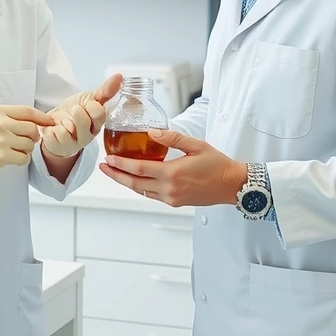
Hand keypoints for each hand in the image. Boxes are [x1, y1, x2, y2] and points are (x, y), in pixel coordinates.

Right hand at [0, 105, 54, 178]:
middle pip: (32, 129)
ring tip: (12, 151)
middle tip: (23, 142)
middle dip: (32, 137)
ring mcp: (0, 140)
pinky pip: (24, 158)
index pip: (28, 112)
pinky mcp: (0, 156)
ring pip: (29, 145)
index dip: (42, 118)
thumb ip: (10, 117)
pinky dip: (21, 160)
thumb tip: (37, 122)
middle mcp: (0, 123)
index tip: (50, 123)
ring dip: (26, 150)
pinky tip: (10, 159)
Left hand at [40, 73, 122, 157]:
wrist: (55, 124)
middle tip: (75, 109)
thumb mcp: (89, 98)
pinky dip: (53, 128)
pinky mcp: (59, 147)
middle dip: (78, 112)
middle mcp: (88, 136)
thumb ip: (105, 90)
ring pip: (70, 131)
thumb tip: (119, 76)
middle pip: (85, 123)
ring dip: (65, 121)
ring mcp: (74, 143)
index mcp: (97, 124)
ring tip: (64, 121)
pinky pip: (57, 136)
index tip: (88, 104)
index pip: (100, 114)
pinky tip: (54, 128)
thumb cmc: (74, 112)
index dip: (92, 106)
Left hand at [99, 129, 246, 207]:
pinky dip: (141, 187)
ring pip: (142, 191)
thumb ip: (173, 138)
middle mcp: (170, 189)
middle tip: (103, 167)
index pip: (139, 170)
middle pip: (135, 184)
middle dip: (116, 176)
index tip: (108, 158)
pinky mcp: (176, 202)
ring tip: (115, 172)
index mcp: (173, 174)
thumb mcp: (196, 145)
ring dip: (127, 182)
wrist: (232, 185)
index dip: (121, 165)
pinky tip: (136, 179)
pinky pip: (152, 195)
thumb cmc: (218, 164)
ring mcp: (172, 198)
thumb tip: (152, 133)